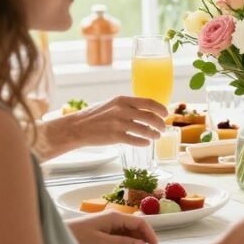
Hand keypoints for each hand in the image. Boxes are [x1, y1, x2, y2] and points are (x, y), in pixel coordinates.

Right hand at [40, 96, 168, 156]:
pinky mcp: (115, 137)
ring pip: (145, 130)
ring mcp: (119, 124)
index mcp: (123, 100)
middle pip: (151, 117)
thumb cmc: (95, 116)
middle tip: (163, 128)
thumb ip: (128, 106)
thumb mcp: (112, 104)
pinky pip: (136, 140)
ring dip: (154, 134)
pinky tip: (146, 143)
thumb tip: (148, 110)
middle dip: (160, 124)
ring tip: (156, 136)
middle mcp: (122, 110)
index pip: (149, 102)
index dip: (161, 109)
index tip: (166, 114)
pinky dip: (144, 142)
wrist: (76, 127)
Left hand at [67, 211, 159, 243]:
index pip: (140, 222)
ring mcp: (108, 224)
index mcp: (115, 217)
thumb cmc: (76, 238)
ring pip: (129, 231)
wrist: (57, 236)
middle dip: (145, 238)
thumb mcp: (101, 243)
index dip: (150, 235)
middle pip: (136, 226)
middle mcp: (113, 218)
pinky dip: (128, 242)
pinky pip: (120, 235)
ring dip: (137, 240)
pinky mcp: (102, 230)